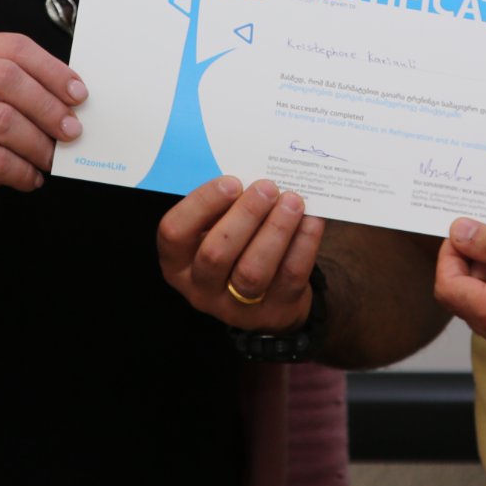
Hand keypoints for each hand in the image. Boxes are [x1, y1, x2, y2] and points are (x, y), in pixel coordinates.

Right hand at [0, 33, 85, 269]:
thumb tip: (70, 103)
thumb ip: (13, 94)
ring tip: (51, 159)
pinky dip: (22, 172)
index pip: (12, 47)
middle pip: (7, 79)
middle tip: (71, 130)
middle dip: (49, 106)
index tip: (78, 93)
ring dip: (38, 143)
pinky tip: (30, 179)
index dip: (52, 68)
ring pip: (3, 121)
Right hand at [158, 176, 324, 331]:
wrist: (269, 298)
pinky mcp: (274, 312)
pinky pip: (289, 277)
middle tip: (268, 187)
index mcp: (178, 261)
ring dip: (275, 230)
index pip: (174, 232)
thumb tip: (253, 172)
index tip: (231, 181)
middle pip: (216, 254)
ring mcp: (236, 307)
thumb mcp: (216, 229)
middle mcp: (201, 288)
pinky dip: (303, 244)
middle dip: (245, 215)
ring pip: (253, 271)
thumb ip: (224, 207)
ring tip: (293, 201)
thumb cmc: (237, 247)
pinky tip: (311, 220)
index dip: (201, 204)